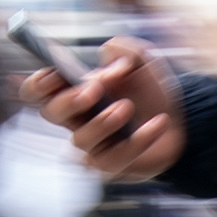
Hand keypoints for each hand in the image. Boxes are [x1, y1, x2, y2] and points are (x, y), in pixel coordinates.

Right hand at [27, 39, 184, 179]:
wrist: (180, 119)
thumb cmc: (149, 90)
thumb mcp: (141, 60)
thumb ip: (124, 51)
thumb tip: (109, 61)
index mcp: (73, 91)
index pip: (36, 91)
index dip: (37, 84)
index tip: (54, 74)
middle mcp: (76, 119)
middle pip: (50, 113)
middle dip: (67, 101)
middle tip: (93, 90)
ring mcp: (91, 145)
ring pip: (80, 140)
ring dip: (102, 123)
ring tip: (126, 108)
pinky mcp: (111, 165)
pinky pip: (114, 159)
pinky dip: (138, 140)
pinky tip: (158, 123)